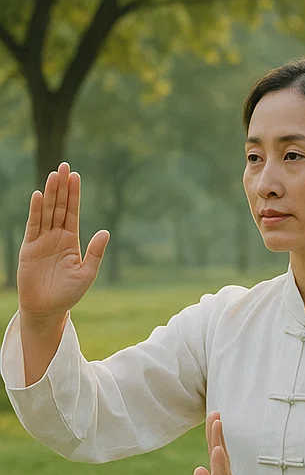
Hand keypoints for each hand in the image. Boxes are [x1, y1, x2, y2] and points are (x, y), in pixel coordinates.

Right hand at [18, 163, 108, 324]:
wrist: (47, 308)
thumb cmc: (68, 293)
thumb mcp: (87, 273)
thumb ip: (95, 252)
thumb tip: (105, 231)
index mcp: (70, 240)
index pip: (72, 212)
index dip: (74, 194)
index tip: (76, 176)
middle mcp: (55, 236)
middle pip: (59, 206)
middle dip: (62, 187)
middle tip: (65, 166)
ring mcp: (41, 240)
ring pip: (46, 212)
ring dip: (49, 193)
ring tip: (54, 175)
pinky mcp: (29, 248)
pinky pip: (33, 225)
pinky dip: (35, 211)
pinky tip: (37, 195)